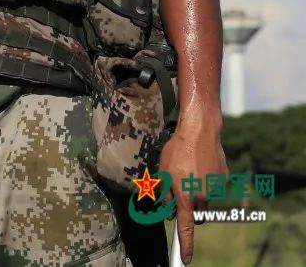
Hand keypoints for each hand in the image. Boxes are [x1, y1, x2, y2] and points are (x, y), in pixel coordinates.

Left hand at [160, 120, 227, 263]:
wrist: (200, 132)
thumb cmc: (177, 150)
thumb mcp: (163, 172)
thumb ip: (164, 193)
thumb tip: (167, 209)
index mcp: (185, 196)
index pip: (185, 227)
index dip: (186, 245)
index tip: (186, 259)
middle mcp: (202, 197)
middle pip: (196, 213)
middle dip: (190, 208)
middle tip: (181, 189)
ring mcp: (215, 189)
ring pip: (205, 200)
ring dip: (198, 193)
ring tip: (190, 171)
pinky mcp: (224, 180)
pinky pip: (213, 187)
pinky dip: (207, 182)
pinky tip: (200, 165)